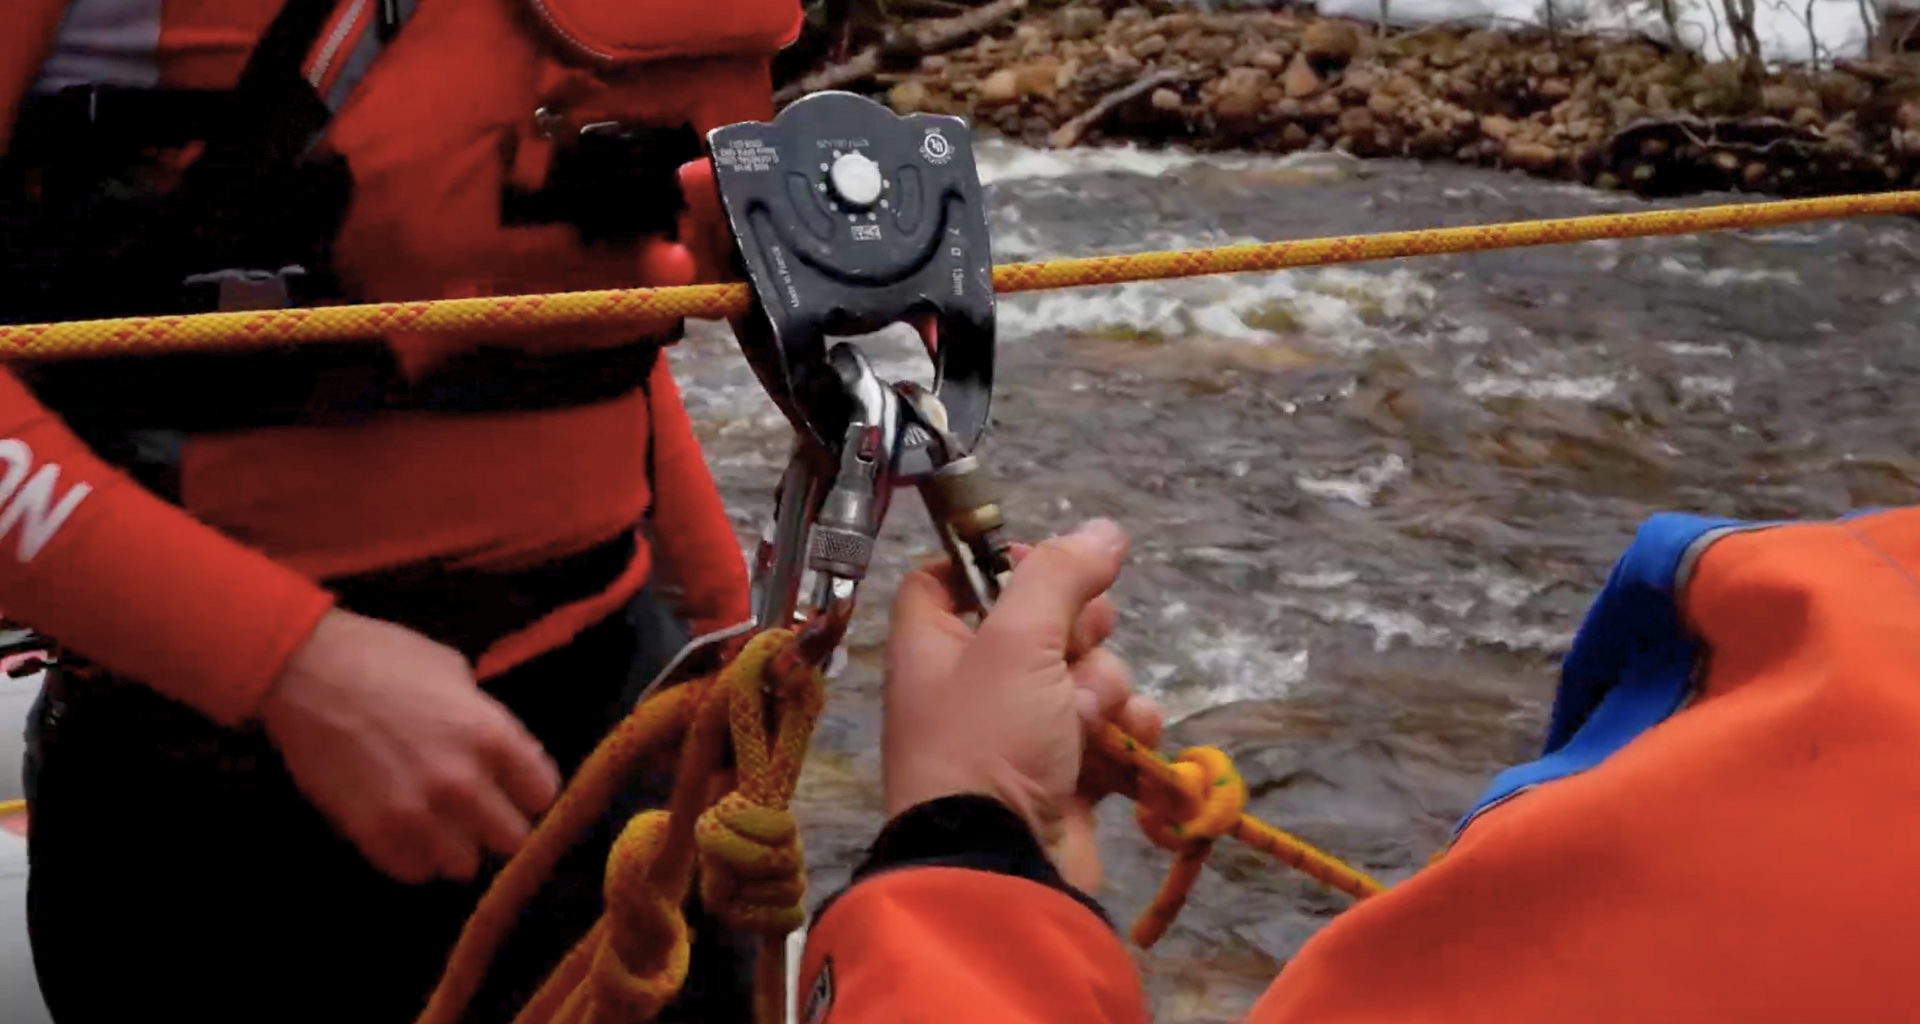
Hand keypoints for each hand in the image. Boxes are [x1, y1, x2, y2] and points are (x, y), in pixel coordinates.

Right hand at [259, 609, 561, 884]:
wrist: (306, 671)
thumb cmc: (383, 657)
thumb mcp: (454, 671)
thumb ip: (484, 717)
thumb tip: (497, 746)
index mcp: (492, 735)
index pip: (543, 795)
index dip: (531, 793)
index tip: (518, 792)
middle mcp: (463, 783)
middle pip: (512, 840)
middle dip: (500, 827)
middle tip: (482, 816)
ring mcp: (416, 813)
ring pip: (464, 865)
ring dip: (456, 849)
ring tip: (441, 829)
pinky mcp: (371, 832)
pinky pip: (411, 870)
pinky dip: (413, 859)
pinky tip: (407, 837)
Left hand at [882, 519, 1163, 892]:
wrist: (1001, 869)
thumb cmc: (986, 743)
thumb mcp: (1017, 642)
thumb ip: (1060, 576)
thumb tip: (1104, 529)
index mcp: (933, 645)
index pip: (946, 578)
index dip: (996, 563)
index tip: (1043, 564)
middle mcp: (970, 686)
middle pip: (1039, 624)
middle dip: (1081, 631)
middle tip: (1084, 640)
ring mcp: (1018, 736)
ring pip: (1084, 677)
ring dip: (1106, 688)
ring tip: (1092, 717)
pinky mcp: (1063, 779)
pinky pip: (1107, 733)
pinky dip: (1125, 733)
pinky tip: (1131, 742)